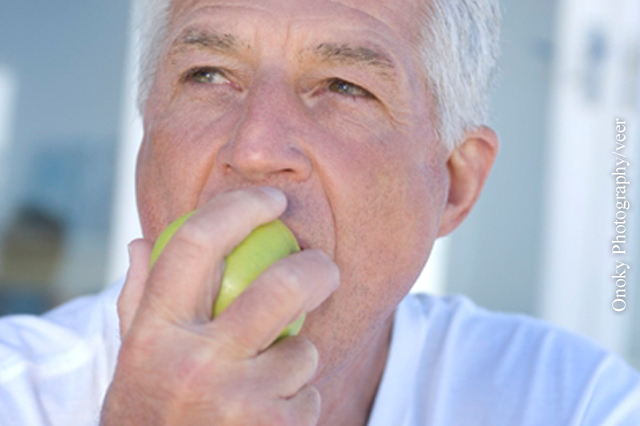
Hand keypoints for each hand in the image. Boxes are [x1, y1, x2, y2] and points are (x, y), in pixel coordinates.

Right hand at [100, 188, 339, 424]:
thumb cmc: (148, 412)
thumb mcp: (132, 359)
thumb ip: (137, 300)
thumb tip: (140, 243)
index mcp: (152, 334)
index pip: (194, 246)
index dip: (238, 209)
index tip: (271, 199)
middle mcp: (192, 365)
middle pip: (279, 289)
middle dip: (316, 270)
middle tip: (325, 268)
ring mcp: (235, 403)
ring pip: (303, 353)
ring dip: (297, 359)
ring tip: (266, 379)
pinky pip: (310, 397)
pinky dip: (299, 402)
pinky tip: (268, 415)